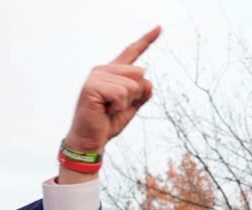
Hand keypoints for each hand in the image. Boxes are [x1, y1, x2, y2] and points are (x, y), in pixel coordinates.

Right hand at [60, 27, 160, 183]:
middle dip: (135, 94)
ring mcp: (96, 76)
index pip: (132, 52)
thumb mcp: (131, 107)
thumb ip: (142, 93)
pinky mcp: (92, 86)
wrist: (91, 139)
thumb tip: (148, 82)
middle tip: (117, 106)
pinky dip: (118, 106)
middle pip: (140, 73)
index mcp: (113, 72)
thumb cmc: (108, 122)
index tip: (160, 28)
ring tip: (110, 108)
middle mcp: (104, 70)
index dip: (147, 40)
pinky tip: (106, 110)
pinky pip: (121, 93)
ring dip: (126, 102)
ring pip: (132, 85)